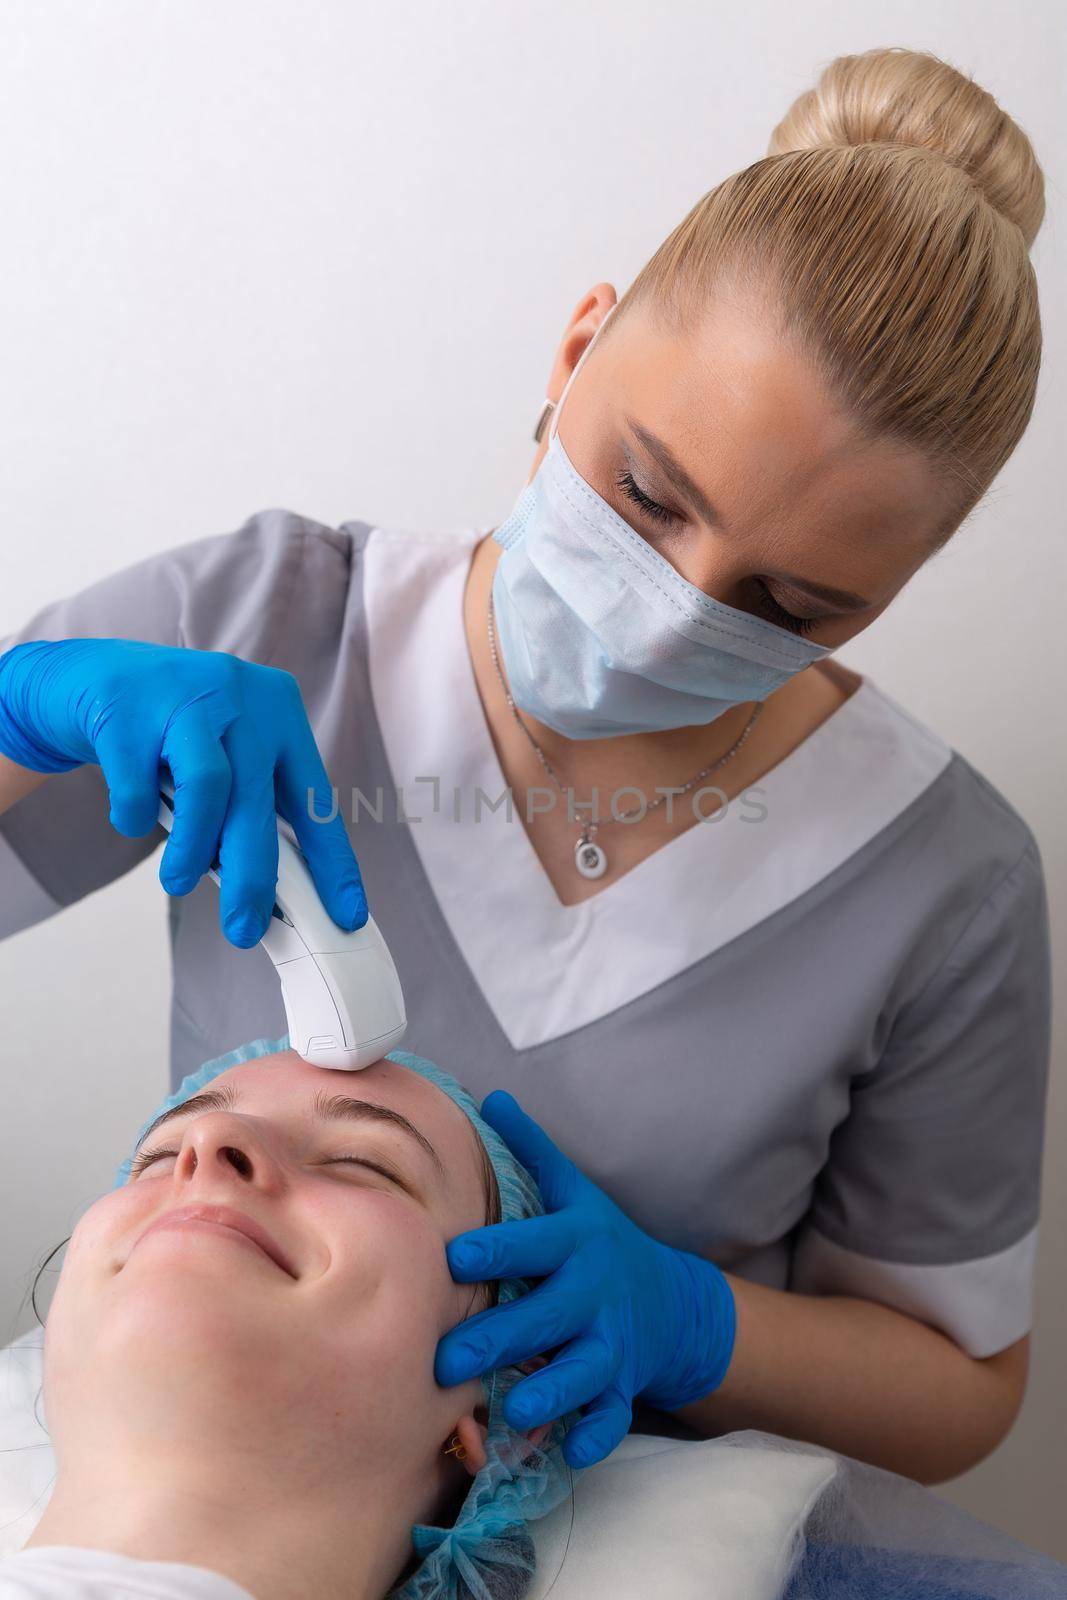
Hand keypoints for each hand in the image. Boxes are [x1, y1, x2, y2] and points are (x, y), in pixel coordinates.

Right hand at [0, 637, 365, 946]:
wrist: (87, 675)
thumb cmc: (169, 729)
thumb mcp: (224, 752)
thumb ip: (248, 806)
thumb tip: (270, 891)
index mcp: (279, 712)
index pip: (316, 797)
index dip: (333, 861)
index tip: (347, 914)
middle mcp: (240, 697)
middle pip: (259, 800)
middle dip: (254, 877)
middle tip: (244, 929)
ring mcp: (184, 696)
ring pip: (208, 787)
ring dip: (195, 849)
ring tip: (179, 881)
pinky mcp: (127, 709)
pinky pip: (137, 783)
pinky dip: (136, 816)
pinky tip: (133, 819)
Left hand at [434, 1091, 735, 1468]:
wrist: (673, 1302)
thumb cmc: (600, 1243)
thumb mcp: (575, 1192)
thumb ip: (533, 1151)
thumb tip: (491, 1097)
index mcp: (576, 1241)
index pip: (534, 1243)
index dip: (496, 1250)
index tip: (453, 1257)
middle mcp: (594, 1292)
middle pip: (548, 1314)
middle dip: (499, 1337)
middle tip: (448, 1359)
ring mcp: (613, 1342)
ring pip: (582, 1370)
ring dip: (550, 1390)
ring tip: (513, 1408)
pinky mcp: (624, 1384)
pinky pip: (612, 1415)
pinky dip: (596, 1435)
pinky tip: (573, 1452)